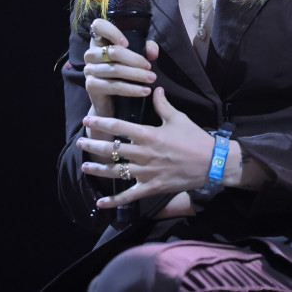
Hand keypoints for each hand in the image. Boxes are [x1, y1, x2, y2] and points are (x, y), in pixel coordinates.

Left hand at [76, 87, 214, 207]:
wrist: (211, 163)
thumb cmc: (194, 138)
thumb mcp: (178, 117)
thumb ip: (162, 104)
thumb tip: (155, 88)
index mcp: (148, 134)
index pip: (118, 127)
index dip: (100, 123)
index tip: (87, 120)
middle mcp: (143, 154)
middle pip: (112, 149)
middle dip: (93, 145)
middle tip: (80, 142)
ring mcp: (146, 173)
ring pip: (116, 172)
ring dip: (98, 169)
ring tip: (85, 166)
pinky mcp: (151, 188)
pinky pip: (129, 196)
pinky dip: (114, 201)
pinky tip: (101, 203)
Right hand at [83, 18, 158, 134]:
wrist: (112, 103)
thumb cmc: (123, 75)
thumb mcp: (136, 58)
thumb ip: (146, 49)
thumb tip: (152, 52)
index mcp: (99, 42)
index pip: (98, 25)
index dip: (112, 31)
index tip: (127, 43)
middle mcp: (91, 54)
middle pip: (112, 51)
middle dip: (135, 59)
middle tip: (150, 68)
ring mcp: (89, 70)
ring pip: (115, 69)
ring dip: (136, 75)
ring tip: (151, 79)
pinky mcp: (91, 86)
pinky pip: (114, 86)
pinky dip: (131, 89)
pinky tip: (144, 91)